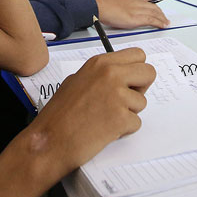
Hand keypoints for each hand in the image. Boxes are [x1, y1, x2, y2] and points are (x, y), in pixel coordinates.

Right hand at [27, 48, 155, 173]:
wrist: (48, 142)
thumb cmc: (58, 115)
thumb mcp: (76, 81)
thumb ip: (101, 74)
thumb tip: (120, 74)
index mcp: (100, 63)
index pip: (138, 55)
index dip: (136, 70)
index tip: (128, 81)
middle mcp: (111, 74)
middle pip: (149, 72)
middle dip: (141, 88)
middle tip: (124, 100)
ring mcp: (117, 95)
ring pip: (142, 102)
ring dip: (129, 112)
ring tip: (105, 118)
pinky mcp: (121, 118)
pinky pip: (136, 122)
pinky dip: (124, 130)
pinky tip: (104, 130)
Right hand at [94, 0, 170, 29]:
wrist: (100, 6)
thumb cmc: (104, 6)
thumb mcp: (116, 4)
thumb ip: (123, 7)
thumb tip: (123, 14)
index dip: (155, 5)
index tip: (159, 9)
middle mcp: (137, 2)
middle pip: (154, 6)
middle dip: (161, 13)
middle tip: (165, 18)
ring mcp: (137, 10)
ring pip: (155, 13)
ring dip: (162, 18)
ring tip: (166, 23)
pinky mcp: (136, 18)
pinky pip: (152, 20)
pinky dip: (159, 23)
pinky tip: (162, 25)